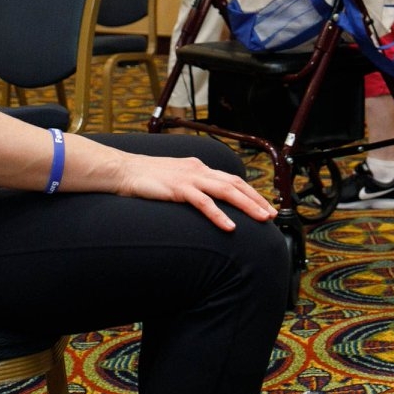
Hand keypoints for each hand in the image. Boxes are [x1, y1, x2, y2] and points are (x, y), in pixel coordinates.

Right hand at [115, 150, 274, 229]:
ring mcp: (189, 178)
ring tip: (262, 219)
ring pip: (226, 191)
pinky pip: (203, 202)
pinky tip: (230, 226)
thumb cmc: (145, 179)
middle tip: (272, 215)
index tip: (264, 206)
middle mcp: (198, 170)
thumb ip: (191, 187)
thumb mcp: (174, 180)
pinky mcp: (178, 188)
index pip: (231, 179)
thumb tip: (205, 200)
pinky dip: (219, 214)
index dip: (250, 192)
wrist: (122, 171)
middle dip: (256, 199)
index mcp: (199, 167)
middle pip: (235, 184)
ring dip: (247, 205)